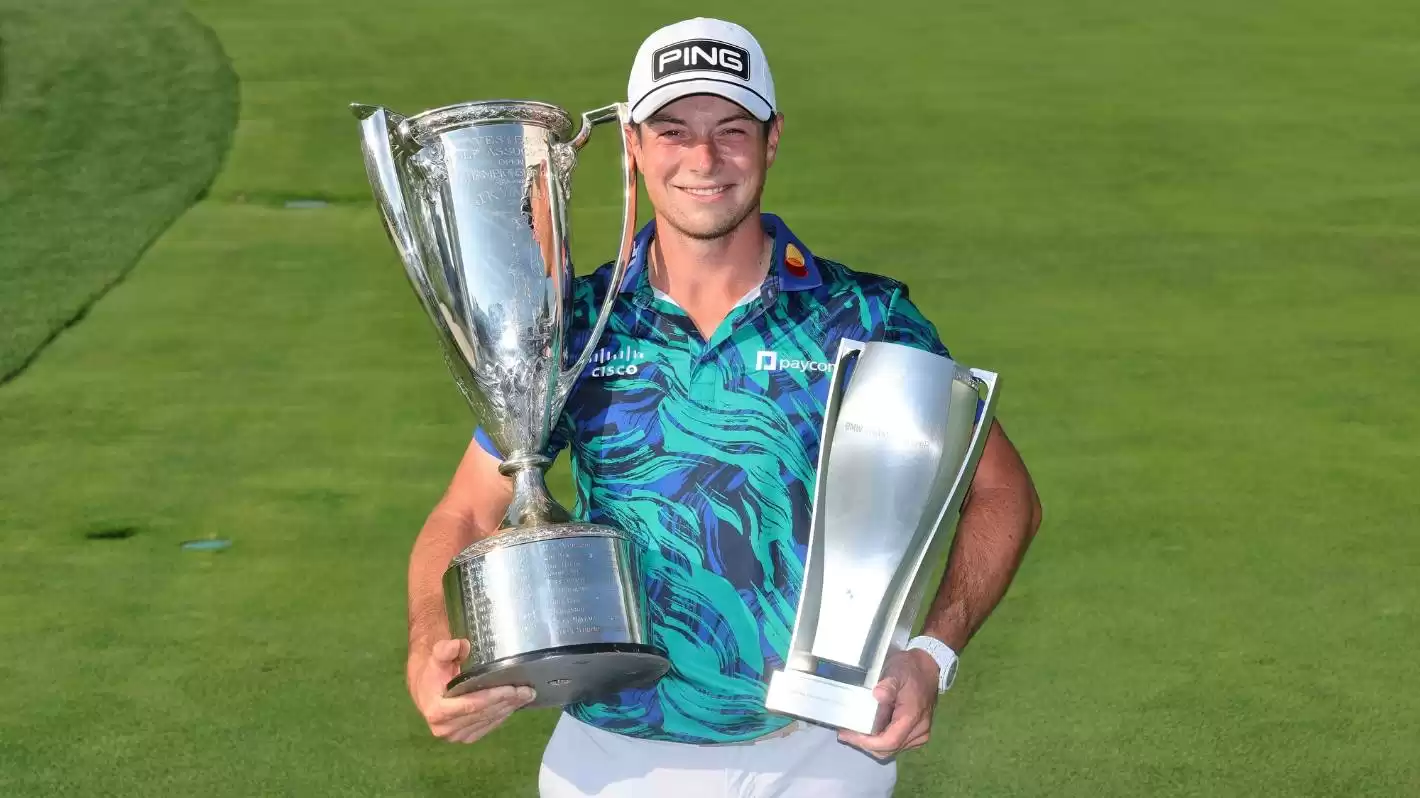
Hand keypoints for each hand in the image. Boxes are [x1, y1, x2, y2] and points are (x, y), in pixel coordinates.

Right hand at [409, 638, 535, 743]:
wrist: (425, 689)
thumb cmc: (432, 672)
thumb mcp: (436, 657)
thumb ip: (445, 650)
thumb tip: (459, 645)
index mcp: (437, 711)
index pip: (471, 705)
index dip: (494, 697)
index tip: (513, 689)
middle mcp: (445, 728)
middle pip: (483, 714)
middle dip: (507, 702)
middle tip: (527, 691)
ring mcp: (455, 735)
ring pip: (488, 721)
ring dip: (508, 709)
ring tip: (525, 696)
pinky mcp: (465, 737)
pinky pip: (487, 727)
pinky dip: (502, 716)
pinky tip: (513, 705)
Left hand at [837, 648, 940, 758]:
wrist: (926, 669)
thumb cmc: (909, 669)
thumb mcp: (897, 671)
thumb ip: (888, 684)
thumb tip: (878, 695)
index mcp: (912, 716)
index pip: (889, 741)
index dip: (867, 742)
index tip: (848, 734)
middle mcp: (919, 730)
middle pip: (888, 750)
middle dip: (865, 744)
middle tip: (845, 733)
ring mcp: (920, 734)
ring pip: (892, 749)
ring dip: (872, 744)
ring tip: (853, 731)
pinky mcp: (917, 734)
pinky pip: (897, 744)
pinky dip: (881, 740)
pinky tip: (868, 729)